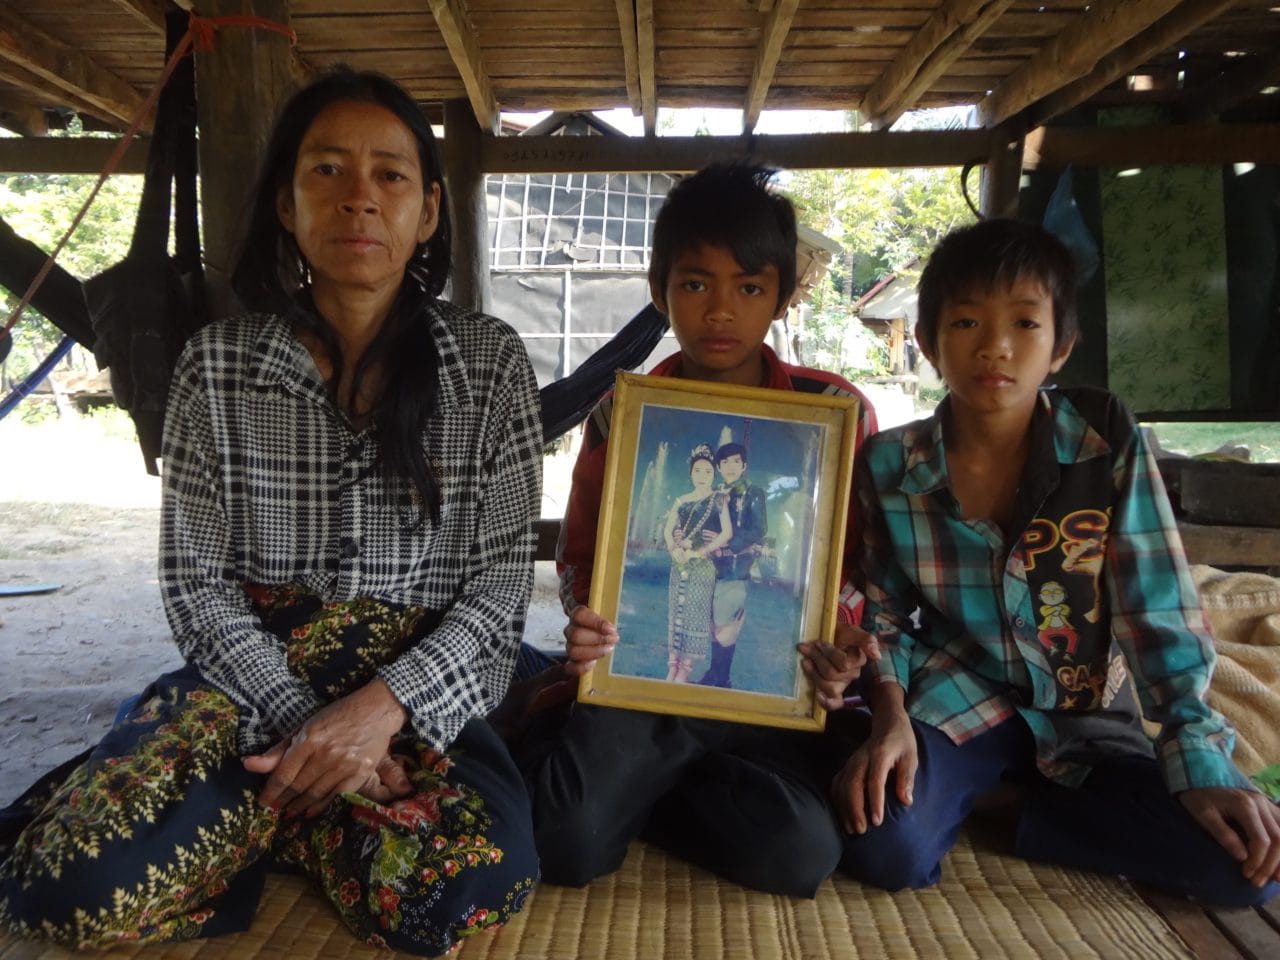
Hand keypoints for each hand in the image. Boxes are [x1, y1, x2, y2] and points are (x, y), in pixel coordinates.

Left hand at [243, 678, 407, 816]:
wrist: (376, 711)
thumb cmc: (337, 715)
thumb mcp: (305, 726)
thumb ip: (278, 749)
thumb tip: (249, 764)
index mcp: (309, 740)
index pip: (283, 774)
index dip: (270, 792)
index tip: (263, 802)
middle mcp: (326, 755)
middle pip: (298, 787)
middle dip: (283, 801)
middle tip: (275, 808)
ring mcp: (344, 766)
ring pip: (315, 794)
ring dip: (299, 805)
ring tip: (290, 811)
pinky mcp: (360, 774)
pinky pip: (335, 796)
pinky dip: (320, 806)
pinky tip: (311, 811)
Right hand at [563, 604, 617, 676]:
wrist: (602, 627)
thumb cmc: (608, 615)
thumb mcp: (609, 604)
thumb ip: (610, 599)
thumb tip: (617, 583)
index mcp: (578, 613)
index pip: (579, 615)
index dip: (594, 622)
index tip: (611, 628)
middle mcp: (571, 629)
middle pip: (575, 635)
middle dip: (597, 639)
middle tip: (614, 639)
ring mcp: (571, 645)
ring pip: (573, 650)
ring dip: (592, 651)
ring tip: (609, 649)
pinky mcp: (574, 660)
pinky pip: (570, 667)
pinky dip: (580, 667)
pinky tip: (593, 664)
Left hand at [798, 623, 880, 711]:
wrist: (831, 635)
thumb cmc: (841, 634)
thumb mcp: (852, 631)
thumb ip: (866, 640)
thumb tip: (876, 655)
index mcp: (858, 660)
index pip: (843, 664)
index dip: (828, 653)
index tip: (818, 642)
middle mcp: (852, 674)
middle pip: (832, 675)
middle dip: (817, 660)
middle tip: (805, 648)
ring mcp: (843, 684)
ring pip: (830, 688)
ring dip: (814, 674)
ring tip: (805, 661)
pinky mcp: (834, 691)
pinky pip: (835, 703)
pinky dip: (825, 702)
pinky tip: (816, 695)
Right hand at [831, 706, 915, 834]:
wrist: (887, 722)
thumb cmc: (902, 741)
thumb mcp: (911, 756)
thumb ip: (906, 778)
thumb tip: (906, 801)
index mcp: (880, 754)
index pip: (874, 780)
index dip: (875, 801)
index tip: (877, 822)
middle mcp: (861, 758)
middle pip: (853, 784)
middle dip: (855, 809)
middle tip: (861, 830)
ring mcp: (852, 761)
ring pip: (842, 785)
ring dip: (844, 808)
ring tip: (851, 829)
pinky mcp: (847, 765)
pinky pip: (837, 783)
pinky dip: (837, 800)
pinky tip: (842, 815)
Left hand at [1180, 787, 1279, 886]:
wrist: (1199, 770)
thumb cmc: (1197, 792)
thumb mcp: (1202, 813)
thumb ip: (1223, 834)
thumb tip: (1242, 857)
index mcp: (1245, 805)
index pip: (1261, 840)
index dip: (1258, 861)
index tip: (1246, 874)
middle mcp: (1261, 803)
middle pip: (1278, 839)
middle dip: (1271, 864)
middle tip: (1257, 882)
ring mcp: (1266, 803)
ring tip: (1277, 878)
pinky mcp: (1267, 806)